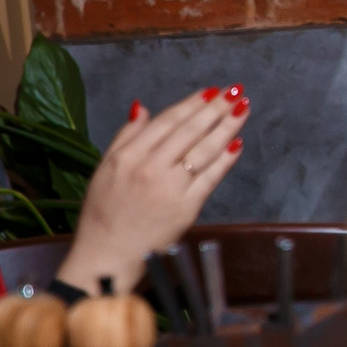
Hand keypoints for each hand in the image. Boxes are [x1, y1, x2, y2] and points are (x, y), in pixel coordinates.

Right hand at [56, 87, 251, 294]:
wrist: (107, 255)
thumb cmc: (104, 213)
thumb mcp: (104, 168)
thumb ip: (125, 136)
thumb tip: (144, 108)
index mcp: (128, 157)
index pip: (168, 122)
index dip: (192, 104)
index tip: (212, 90)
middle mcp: (150, 168)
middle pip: (190, 131)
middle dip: (216, 109)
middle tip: (236, 92)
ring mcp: (170, 188)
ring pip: (204, 150)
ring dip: (227, 127)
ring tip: (242, 109)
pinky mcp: (186, 208)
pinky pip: (211, 177)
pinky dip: (226, 159)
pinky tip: (237, 144)